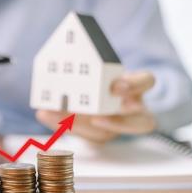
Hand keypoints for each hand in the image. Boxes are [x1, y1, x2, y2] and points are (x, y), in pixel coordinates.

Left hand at [36, 71, 156, 142]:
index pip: (147, 82)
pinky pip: (83, 137)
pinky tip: (44, 113)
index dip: (134, 85)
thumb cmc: (100, 76)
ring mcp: (115, 127)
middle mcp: (132, 110)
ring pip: (107, 135)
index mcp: (136, 87)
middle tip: (96, 117)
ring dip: (80, 126)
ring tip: (57, 115)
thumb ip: (87, 63)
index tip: (115, 86)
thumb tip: (60, 55)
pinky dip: (61, 124)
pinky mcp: (98, 136)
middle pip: (140, 122)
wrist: (96, 94)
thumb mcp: (98, 65)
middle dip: (119, 121)